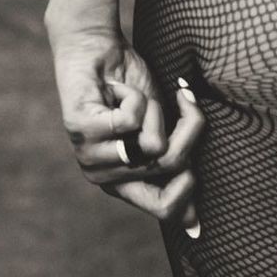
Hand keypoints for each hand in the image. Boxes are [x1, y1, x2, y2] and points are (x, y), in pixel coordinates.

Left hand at [48, 26, 205, 230]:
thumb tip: (196, 228)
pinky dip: (134, 94)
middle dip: (185, 127)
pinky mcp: (80, 129)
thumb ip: (174, 169)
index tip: (194, 158)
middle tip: (174, 103)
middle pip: (171, 163)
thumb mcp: (162, 132)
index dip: (189, 188)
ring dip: (154, 108)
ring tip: (132, 97)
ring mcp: (88, 155)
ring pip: (153, 143)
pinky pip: (132, 118)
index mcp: (122, 184)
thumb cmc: (133, 89)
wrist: (97, 48)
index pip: (164, 208)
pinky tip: (115, 89)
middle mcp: (102, 177)